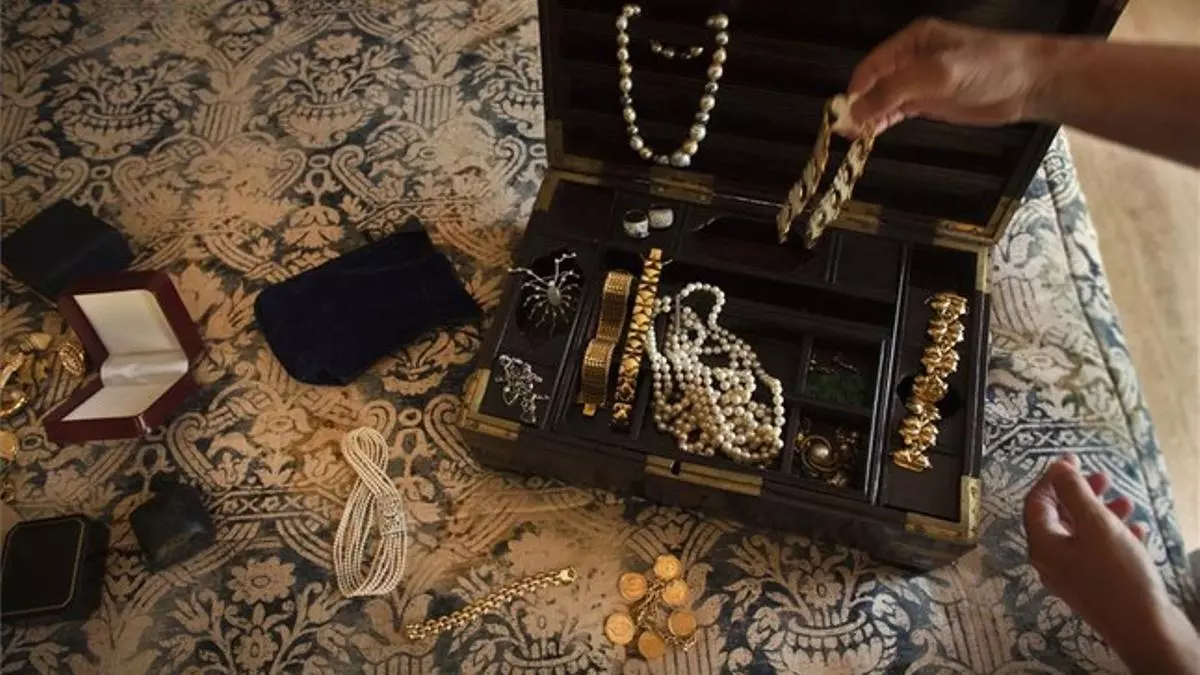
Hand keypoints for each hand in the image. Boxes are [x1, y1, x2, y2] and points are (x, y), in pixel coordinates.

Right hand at [847, 18, 1050, 132]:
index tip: (844, 114)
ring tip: (853, 136)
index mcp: (912, 41)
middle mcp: (912, 60)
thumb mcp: (937, 75)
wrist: (1029, 83)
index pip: (871, 66)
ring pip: (882, 100)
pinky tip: (870, 134)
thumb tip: (858, 109)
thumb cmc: (991, 67)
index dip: (856, 90)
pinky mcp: (929, 102)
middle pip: (874, 83)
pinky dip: (882, 123)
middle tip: (845, 129)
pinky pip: (896, 112)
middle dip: (858, 105)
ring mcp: (920, 82)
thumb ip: (895, 91)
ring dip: (867, 117)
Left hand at [1024, 455, 1199, 672]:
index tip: (1073, 459)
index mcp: (1043, 545)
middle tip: (1103, 477)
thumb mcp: (1096, 525)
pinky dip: (1115, 537)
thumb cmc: (1118, 576)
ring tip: (1127, 502)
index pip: (1036, 502)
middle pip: (1059, 517)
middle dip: (1081, 493)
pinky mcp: (1094, 587)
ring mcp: (1072, 577)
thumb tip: (1057, 468)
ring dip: (1102, 513)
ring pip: (1082, 534)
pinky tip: (1137, 530)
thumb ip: (1074, 493)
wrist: (1145, 629)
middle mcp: (1051, 562)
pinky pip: (1098, 553)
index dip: (1053, 478)